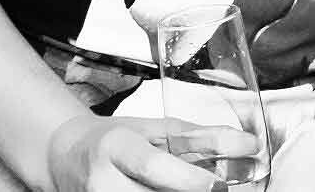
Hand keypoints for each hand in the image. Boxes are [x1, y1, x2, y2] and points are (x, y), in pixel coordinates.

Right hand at [46, 115, 251, 191]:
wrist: (66, 157)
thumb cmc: (117, 138)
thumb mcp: (157, 128)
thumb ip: (202, 138)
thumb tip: (249, 144)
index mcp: (116, 146)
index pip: (153, 167)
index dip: (187, 180)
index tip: (218, 185)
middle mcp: (101, 180)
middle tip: (216, 190)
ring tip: (200, 188)